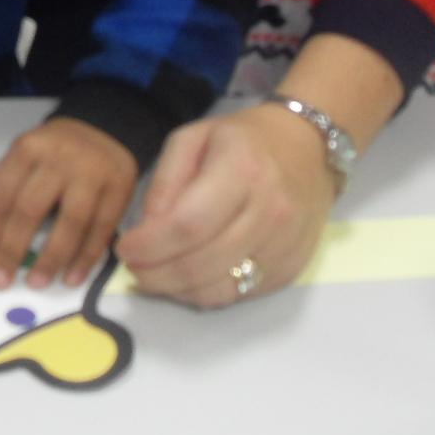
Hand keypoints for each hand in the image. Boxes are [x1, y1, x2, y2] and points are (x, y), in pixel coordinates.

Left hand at [0, 116, 138, 289]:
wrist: (104, 131)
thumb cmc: (53, 153)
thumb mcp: (20, 157)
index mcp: (28, 150)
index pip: (3, 197)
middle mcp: (60, 160)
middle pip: (31, 209)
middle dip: (13, 250)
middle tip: (1, 281)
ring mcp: (92, 175)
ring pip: (71, 223)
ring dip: (52, 259)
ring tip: (36, 283)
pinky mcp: (120, 190)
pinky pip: (101, 230)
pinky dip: (86, 258)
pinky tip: (71, 278)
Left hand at [117, 105, 337, 306]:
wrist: (310, 149)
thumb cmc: (244, 140)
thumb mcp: (194, 138)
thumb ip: (166, 181)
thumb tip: (147, 230)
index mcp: (243, 170)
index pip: (188, 224)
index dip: (149, 245)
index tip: (125, 248)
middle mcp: (270, 212)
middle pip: (200, 264)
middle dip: (154, 274)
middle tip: (134, 268)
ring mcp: (285, 246)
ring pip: (217, 290)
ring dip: (175, 290)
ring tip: (156, 274)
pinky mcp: (291, 269)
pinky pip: (239, 295)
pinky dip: (205, 292)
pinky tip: (189, 276)